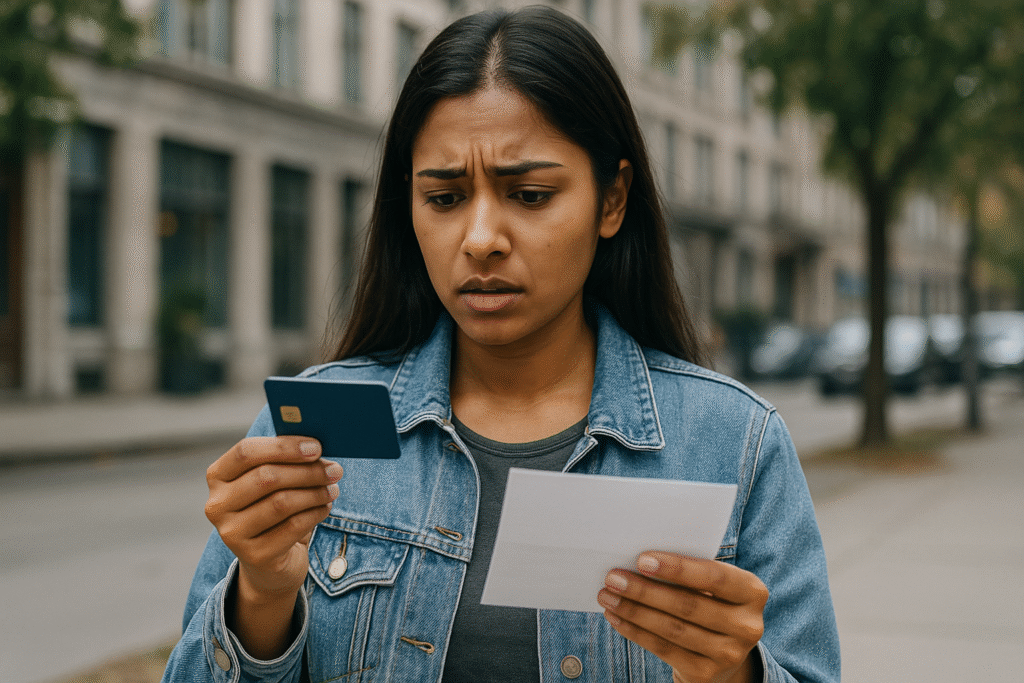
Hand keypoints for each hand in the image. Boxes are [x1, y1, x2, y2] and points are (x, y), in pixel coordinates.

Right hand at [205, 437, 341, 598]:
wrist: (268, 562)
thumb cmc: (271, 509)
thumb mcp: (270, 482)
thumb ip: (283, 461)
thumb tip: (315, 447)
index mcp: (218, 477)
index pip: (245, 452)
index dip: (284, 447)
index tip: (316, 447)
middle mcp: (217, 505)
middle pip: (267, 477)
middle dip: (308, 471)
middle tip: (335, 470)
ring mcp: (232, 533)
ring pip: (282, 503)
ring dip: (315, 492)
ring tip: (332, 489)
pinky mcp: (254, 555)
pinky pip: (293, 527)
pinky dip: (316, 513)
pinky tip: (325, 507)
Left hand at [597, 552, 768, 682]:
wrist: (724, 654)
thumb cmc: (711, 604)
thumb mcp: (713, 588)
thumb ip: (691, 574)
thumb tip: (640, 564)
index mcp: (753, 592)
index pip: (714, 576)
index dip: (677, 568)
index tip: (642, 560)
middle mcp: (747, 626)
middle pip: (688, 604)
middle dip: (645, 590)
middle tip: (613, 578)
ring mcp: (729, 654)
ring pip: (672, 628)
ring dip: (633, 610)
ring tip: (608, 595)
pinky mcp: (706, 674)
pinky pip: (663, 649)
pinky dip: (635, 631)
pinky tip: (617, 617)